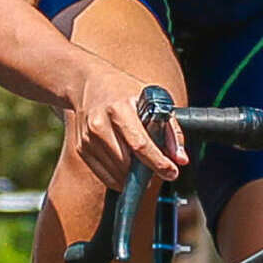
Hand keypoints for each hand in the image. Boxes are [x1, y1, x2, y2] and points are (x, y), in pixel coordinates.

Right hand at [67, 63, 185, 188]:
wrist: (86, 84)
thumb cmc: (123, 91)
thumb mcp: (151, 100)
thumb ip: (170, 130)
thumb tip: (181, 159)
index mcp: (119, 108)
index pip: (140, 144)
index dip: (158, 162)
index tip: (172, 172)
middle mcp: (99, 124)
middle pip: (126, 163)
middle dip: (146, 171)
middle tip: (158, 168)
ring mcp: (87, 138)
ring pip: (116, 173)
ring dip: (133, 176)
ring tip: (142, 164)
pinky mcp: (81, 149)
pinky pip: (104, 175)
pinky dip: (119, 178)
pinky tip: (127, 167)